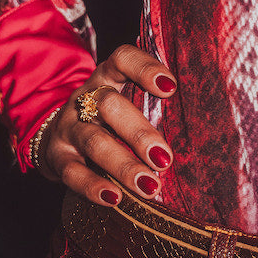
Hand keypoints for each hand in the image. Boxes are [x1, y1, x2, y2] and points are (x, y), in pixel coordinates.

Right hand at [36, 44, 176, 206]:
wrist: (56, 136)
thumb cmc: (109, 118)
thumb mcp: (126, 101)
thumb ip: (153, 106)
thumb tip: (200, 129)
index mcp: (107, 77)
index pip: (122, 59)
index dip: (144, 68)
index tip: (170, 87)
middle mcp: (85, 98)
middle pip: (110, 106)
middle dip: (139, 132)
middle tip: (165, 158)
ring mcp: (68, 128)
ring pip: (94, 142)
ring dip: (123, 165)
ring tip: (150, 185)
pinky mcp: (57, 158)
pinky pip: (73, 172)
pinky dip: (93, 186)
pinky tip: (115, 198)